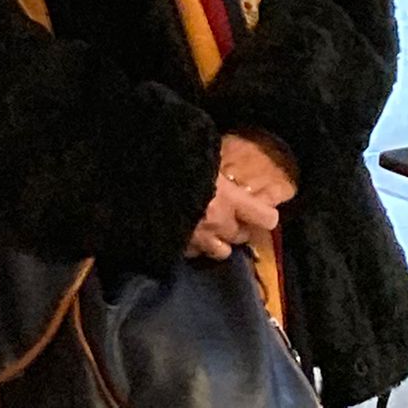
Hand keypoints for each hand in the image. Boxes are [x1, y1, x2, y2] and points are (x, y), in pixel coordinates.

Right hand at [185, 136, 293, 261]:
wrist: (141, 183)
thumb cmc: (177, 162)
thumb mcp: (204, 157)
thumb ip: (216, 164)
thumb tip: (217, 153)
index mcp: (230, 200)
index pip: (266, 218)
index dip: (266, 215)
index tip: (263, 210)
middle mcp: (220, 223)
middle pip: (242, 236)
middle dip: (240, 228)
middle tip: (233, 217)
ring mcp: (200, 239)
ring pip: (222, 252)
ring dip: (220, 242)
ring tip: (212, 231)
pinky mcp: (180, 248)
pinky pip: (195, 253)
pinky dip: (195, 246)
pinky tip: (188, 235)